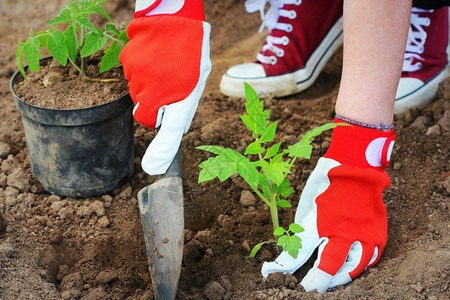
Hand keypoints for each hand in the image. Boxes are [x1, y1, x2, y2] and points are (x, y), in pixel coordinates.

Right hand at [119, 0, 210, 174]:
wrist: (174, 14)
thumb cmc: (191, 49)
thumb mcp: (198, 80)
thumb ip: (184, 107)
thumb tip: (176, 131)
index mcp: (179, 95)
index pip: (167, 129)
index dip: (162, 150)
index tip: (153, 168)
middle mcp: (156, 90)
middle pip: (147, 114)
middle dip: (157, 107)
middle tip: (171, 87)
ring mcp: (139, 76)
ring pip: (139, 95)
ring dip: (150, 88)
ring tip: (165, 67)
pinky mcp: (127, 63)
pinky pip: (132, 76)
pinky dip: (141, 72)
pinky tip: (153, 59)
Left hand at [261, 119, 395, 292]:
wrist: (356, 162)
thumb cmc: (326, 180)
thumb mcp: (306, 201)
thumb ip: (304, 227)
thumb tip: (299, 247)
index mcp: (318, 221)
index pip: (297, 253)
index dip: (282, 267)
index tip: (270, 273)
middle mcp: (341, 230)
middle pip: (328, 269)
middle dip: (314, 284)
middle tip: (307, 290)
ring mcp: (362, 232)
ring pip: (352, 268)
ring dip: (339, 278)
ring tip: (330, 283)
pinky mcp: (378, 230)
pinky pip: (372, 257)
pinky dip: (361, 266)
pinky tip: (352, 269)